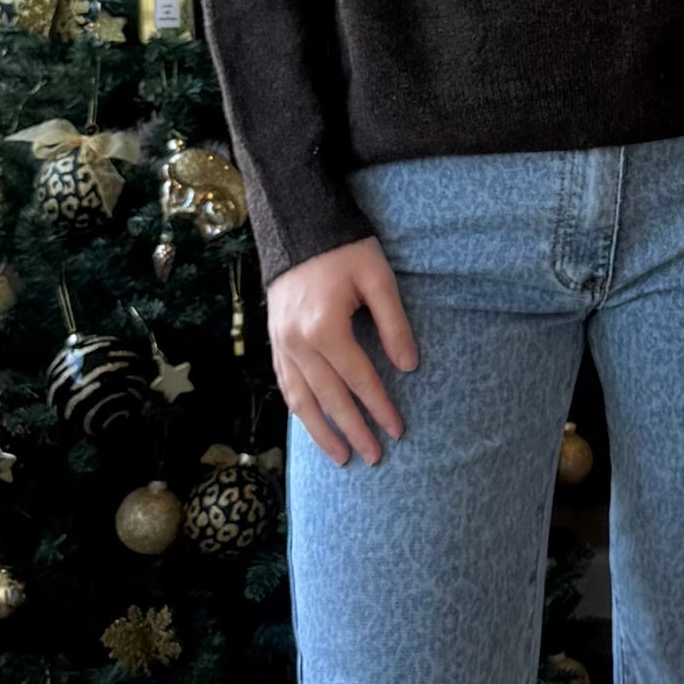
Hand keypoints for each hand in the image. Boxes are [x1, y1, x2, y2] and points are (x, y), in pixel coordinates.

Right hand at [267, 235, 418, 467]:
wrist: (295, 225)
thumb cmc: (343, 248)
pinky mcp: (274, 340)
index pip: (358, 379)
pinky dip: (299, 410)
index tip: (397, 430)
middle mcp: (298, 342)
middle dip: (353, 430)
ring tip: (341, 457)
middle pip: (330, 398)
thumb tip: (409, 366)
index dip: (379, 407)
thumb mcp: (378, 278)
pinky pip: (285, 385)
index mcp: (325, 327)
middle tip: (375, 457)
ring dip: (321, 432)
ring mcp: (281, 343)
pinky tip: (312, 426)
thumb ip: (393, 324)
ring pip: (301, 400)